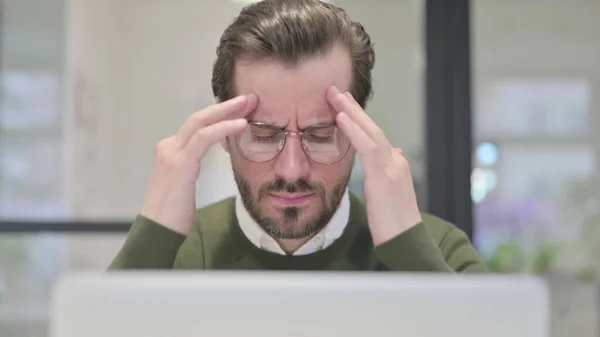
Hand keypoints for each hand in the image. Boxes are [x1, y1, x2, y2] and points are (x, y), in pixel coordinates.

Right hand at [140, 94, 257, 234]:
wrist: (157, 232)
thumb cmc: (173, 214)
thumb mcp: (185, 184)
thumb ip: (193, 167)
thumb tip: (209, 160)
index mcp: (171, 150)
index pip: (198, 125)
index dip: (220, 114)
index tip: (241, 109)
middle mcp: (168, 147)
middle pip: (200, 117)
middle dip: (226, 105)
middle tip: (249, 97)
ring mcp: (171, 153)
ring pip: (201, 122)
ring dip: (227, 111)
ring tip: (248, 104)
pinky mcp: (179, 164)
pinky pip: (203, 138)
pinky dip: (223, 128)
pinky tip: (240, 125)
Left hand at [327, 86, 421, 245]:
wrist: (406, 244)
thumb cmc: (394, 225)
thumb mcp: (389, 195)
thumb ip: (387, 172)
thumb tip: (392, 152)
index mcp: (395, 165)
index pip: (373, 137)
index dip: (357, 120)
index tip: (342, 107)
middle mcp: (396, 162)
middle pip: (372, 128)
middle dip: (352, 108)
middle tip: (334, 90)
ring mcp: (393, 167)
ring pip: (371, 131)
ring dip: (351, 111)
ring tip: (335, 96)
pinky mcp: (385, 176)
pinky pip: (368, 147)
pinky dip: (354, 130)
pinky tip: (341, 118)